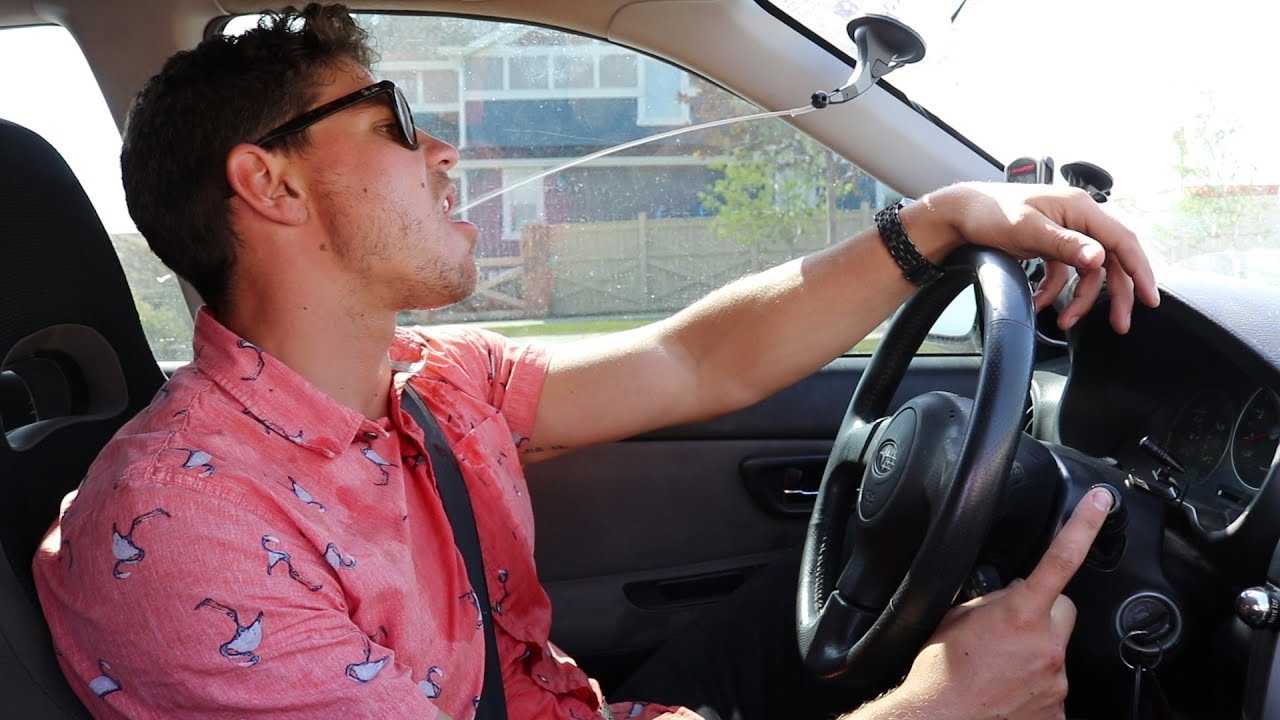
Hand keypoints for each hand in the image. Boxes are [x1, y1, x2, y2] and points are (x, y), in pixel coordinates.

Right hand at [849, 487, 1113, 719]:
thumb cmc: (939, 675)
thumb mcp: (956, 618)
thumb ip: (992, 600)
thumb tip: (1009, 594)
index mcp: (1019, 614)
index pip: (1060, 559)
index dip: (1083, 525)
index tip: (1100, 501)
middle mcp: (1046, 646)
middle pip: (1064, 610)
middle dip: (1043, 613)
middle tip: (1011, 628)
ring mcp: (1056, 681)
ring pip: (1056, 651)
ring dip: (1034, 652)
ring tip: (999, 667)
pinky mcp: (1057, 710)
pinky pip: (1052, 687)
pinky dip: (1033, 686)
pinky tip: (1006, 689)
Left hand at [913, 182, 1159, 333]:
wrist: (961, 213)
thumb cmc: (991, 213)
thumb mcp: (1028, 230)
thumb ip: (1065, 245)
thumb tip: (1099, 257)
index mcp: (1081, 209)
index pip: (1123, 241)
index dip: (1140, 270)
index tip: (1150, 299)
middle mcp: (1079, 219)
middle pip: (1111, 260)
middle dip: (1115, 294)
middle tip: (1120, 324)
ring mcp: (1065, 233)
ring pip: (1088, 271)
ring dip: (1080, 298)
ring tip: (1065, 322)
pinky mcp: (1051, 245)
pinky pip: (1065, 273)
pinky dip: (1056, 292)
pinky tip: (1042, 304)